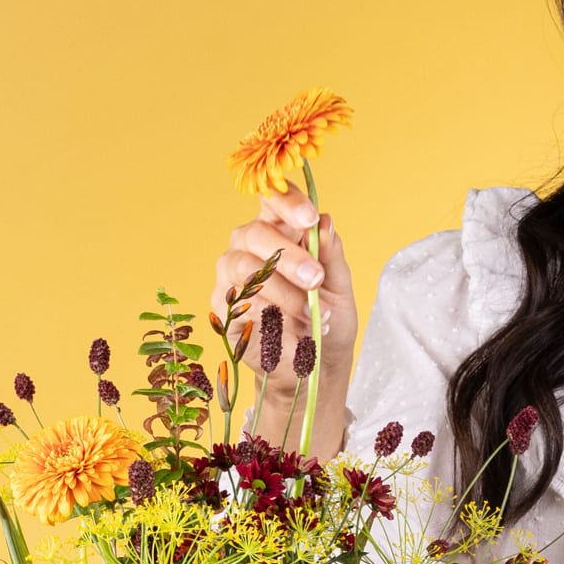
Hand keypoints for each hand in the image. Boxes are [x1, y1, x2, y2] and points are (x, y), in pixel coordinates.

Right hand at [214, 183, 358, 391]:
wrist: (316, 364)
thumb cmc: (328, 317)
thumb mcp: (339, 287)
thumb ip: (330, 255)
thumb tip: (325, 221)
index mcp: (281, 229)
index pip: (274, 199)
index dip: (287, 202)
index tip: (309, 218)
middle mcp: (250, 245)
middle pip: (256, 233)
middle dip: (288, 255)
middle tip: (314, 278)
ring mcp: (232, 274)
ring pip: (244, 267)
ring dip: (281, 289)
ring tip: (311, 311)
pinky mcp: (223, 305)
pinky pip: (235, 299)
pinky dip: (264, 311)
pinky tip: (284, 325)